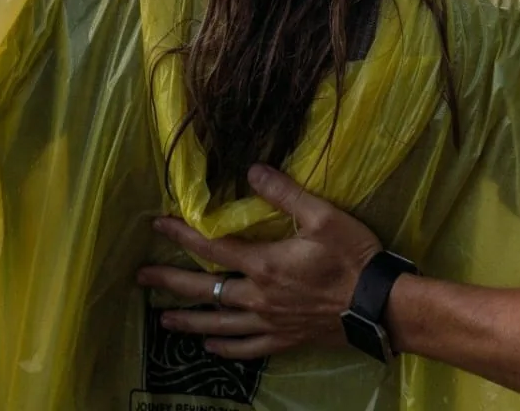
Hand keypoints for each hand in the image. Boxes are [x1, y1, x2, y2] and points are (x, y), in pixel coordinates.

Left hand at [136, 163, 383, 360]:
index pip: (212, 246)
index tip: (157, 223)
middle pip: (204, 289)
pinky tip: (210, 346)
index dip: (183, 233)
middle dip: (170, 281)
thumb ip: (285, 193)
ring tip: (164, 319)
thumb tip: (252, 170)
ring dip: (188, 320)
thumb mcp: (323, 216)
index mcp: (264, 264)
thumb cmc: (352, 256)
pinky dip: (224, 348)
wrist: (378, 305)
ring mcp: (269, 322)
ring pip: (218, 324)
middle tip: (141, 278)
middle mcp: (258, 296)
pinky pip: (245, 349)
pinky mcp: (284, 340)